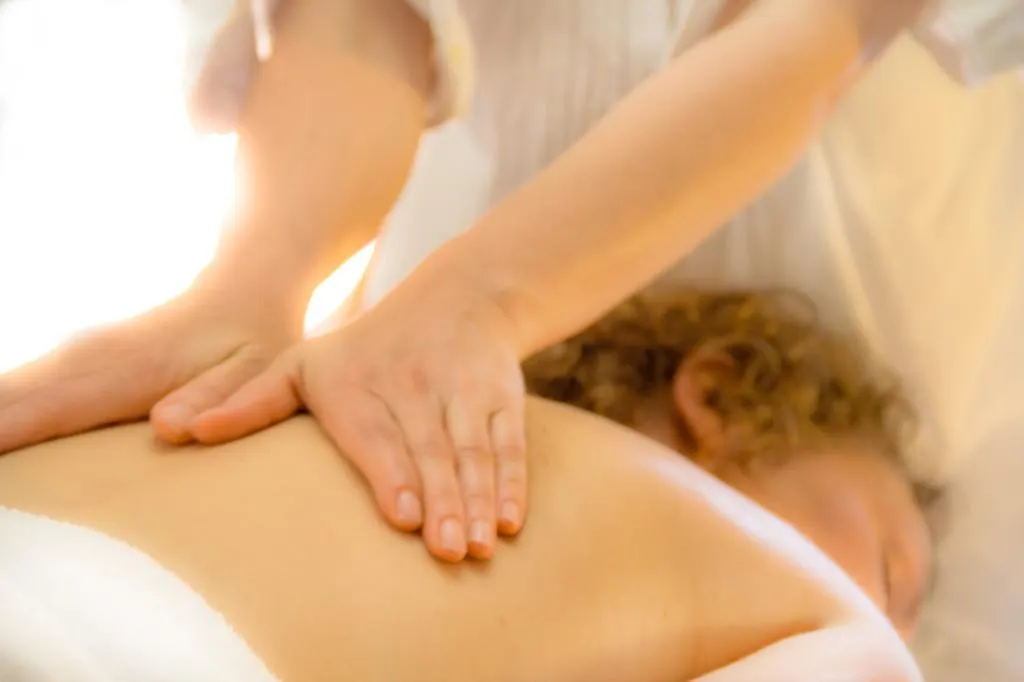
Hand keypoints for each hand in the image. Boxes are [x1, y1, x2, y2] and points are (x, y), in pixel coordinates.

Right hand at [0, 273, 301, 453]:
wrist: (243, 287)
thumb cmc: (252, 338)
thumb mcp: (255, 372)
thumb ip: (217, 403)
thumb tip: (169, 430)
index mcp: (115, 372)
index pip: (33, 416)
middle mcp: (79, 362)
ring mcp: (70, 360)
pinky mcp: (71, 365)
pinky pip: (12, 395)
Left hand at [188, 274, 528, 562]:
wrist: (455, 298)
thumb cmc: (363, 349)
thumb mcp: (299, 363)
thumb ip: (247, 400)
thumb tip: (171, 431)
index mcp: (358, 382)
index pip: (377, 431)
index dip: (394, 473)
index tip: (404, 515)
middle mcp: (413, 385)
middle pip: (431, 447)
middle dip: (445, 499)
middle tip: (448, 550)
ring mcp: (461, 390)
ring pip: (473, 449)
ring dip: (481, 498)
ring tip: (482, 544)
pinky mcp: (499, 397)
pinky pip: (508, 441)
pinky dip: (513, 481)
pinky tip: (511, 520)